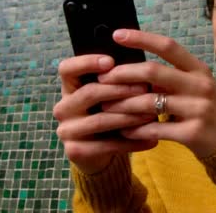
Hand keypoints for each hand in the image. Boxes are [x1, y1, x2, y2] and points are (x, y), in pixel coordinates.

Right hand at [53, 55, 157, 173]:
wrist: (100, 154)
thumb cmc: (111, 115)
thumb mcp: (112, 97)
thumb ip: (119, 82)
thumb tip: (146, 69)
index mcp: (69, 88)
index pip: (67, 69)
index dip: (86, 62)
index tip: (111, 61)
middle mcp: (63, 108)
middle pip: (89, 93)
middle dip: (119, 90)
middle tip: (145, 89)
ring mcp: (66, 131)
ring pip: (100, 120)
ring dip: (129, 117)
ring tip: (152, 115)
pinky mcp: (75, 151)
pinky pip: (106, 145)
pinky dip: (132, 142)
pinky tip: (152, 140)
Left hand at [97, 29, 215, 157]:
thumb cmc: (205, 109)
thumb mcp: (195, 86)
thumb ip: (170, 77)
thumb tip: (132, 68)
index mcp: (199, 70)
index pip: (168, 46)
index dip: (141, 38)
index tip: (116, 35)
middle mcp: (200, 86)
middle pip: (154, 72)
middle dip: (123, 74)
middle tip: (103, 78)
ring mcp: (198, 109)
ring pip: (150, 103)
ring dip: (123, 105)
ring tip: (106, 107)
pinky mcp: (193, 133)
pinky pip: (155, 129)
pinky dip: (136, 130)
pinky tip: (124, 130)